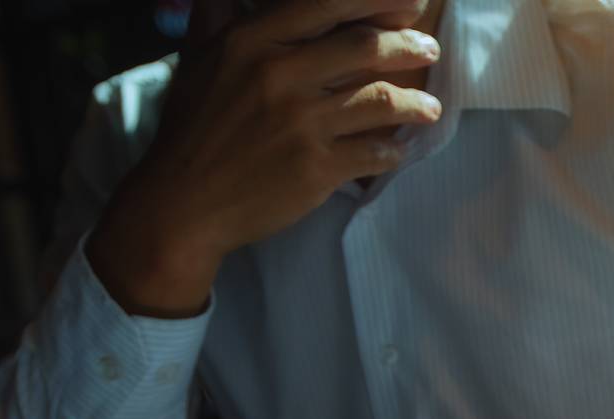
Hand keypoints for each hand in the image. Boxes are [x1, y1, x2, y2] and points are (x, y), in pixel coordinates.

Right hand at [87, 0, 441, 315]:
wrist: (182, 204)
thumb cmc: (191, 130)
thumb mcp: (198, 61)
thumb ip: (218, 18)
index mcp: (252, 41)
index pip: (327, 4)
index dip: (378, 0)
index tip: (410, 3)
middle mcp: (279, 74)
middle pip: (364, 47)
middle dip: (408, 46)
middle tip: (429, 50)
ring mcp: (301, 122)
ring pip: (381, 100)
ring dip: (415, 103)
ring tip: (430, 108)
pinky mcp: (317, 167)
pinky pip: (376, 152)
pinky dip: (394, 150)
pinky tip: (397, 150)